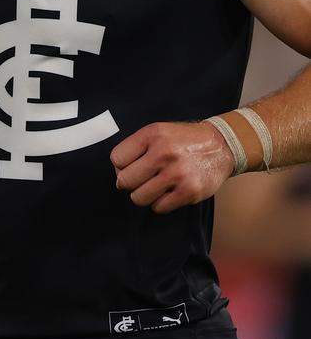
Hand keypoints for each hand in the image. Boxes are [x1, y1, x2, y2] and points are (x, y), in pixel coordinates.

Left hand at [110, 120, 235, 213]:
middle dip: (129, 183)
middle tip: (140, 180)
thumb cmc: (183, 140)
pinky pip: (159, 207)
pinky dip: (159, 203)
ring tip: (154, 186)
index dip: (120, 166)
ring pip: (139, 198)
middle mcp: (163, 153)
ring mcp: (176, 173)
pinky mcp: (189, 192)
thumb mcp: (158, 131)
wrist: (221, 145)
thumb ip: (136, 148)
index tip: (131, 167)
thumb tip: (118, 174)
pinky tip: (168, 192)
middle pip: (125, 181)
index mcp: (152, 135)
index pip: (117, 159)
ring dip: (144, 195)